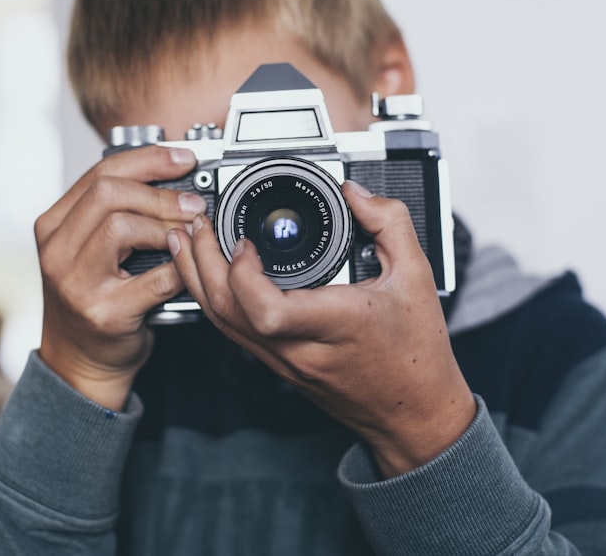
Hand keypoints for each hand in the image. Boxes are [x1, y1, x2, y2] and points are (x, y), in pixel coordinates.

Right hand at [34, 145, 205, 409]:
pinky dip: (179, 268)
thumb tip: (173, 176)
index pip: (99, 173)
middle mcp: (56, 251)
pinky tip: (188, 268)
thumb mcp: (89, 249)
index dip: (148, 160)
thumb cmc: (93, 298)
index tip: (183, 158)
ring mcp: (76, 284)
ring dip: (166, 226)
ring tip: (189, 233)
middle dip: (159, 192)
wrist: (80, 361)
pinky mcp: (104, 313)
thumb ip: (116, 213)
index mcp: (53, 226)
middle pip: (108, 194)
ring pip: (121, 227)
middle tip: (193, 203)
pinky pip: (154, 278)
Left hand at [167, 180, 475, 476]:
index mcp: (333, 324)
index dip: (243, 273)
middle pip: (227, 313)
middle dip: (200, 263)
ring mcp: (284, 362)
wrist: (414, 413)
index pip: (267, 310)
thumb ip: (389, 223)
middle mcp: (299, 348)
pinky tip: (210, 276)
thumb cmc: (417, 355)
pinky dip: (214, 300)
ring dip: (197, 279)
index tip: (246, 241)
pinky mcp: (280, 367)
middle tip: (198, 223)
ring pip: (222, 325)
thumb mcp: (417, 276)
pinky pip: (233, 333)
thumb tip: (355, 192)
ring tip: (187, 241)